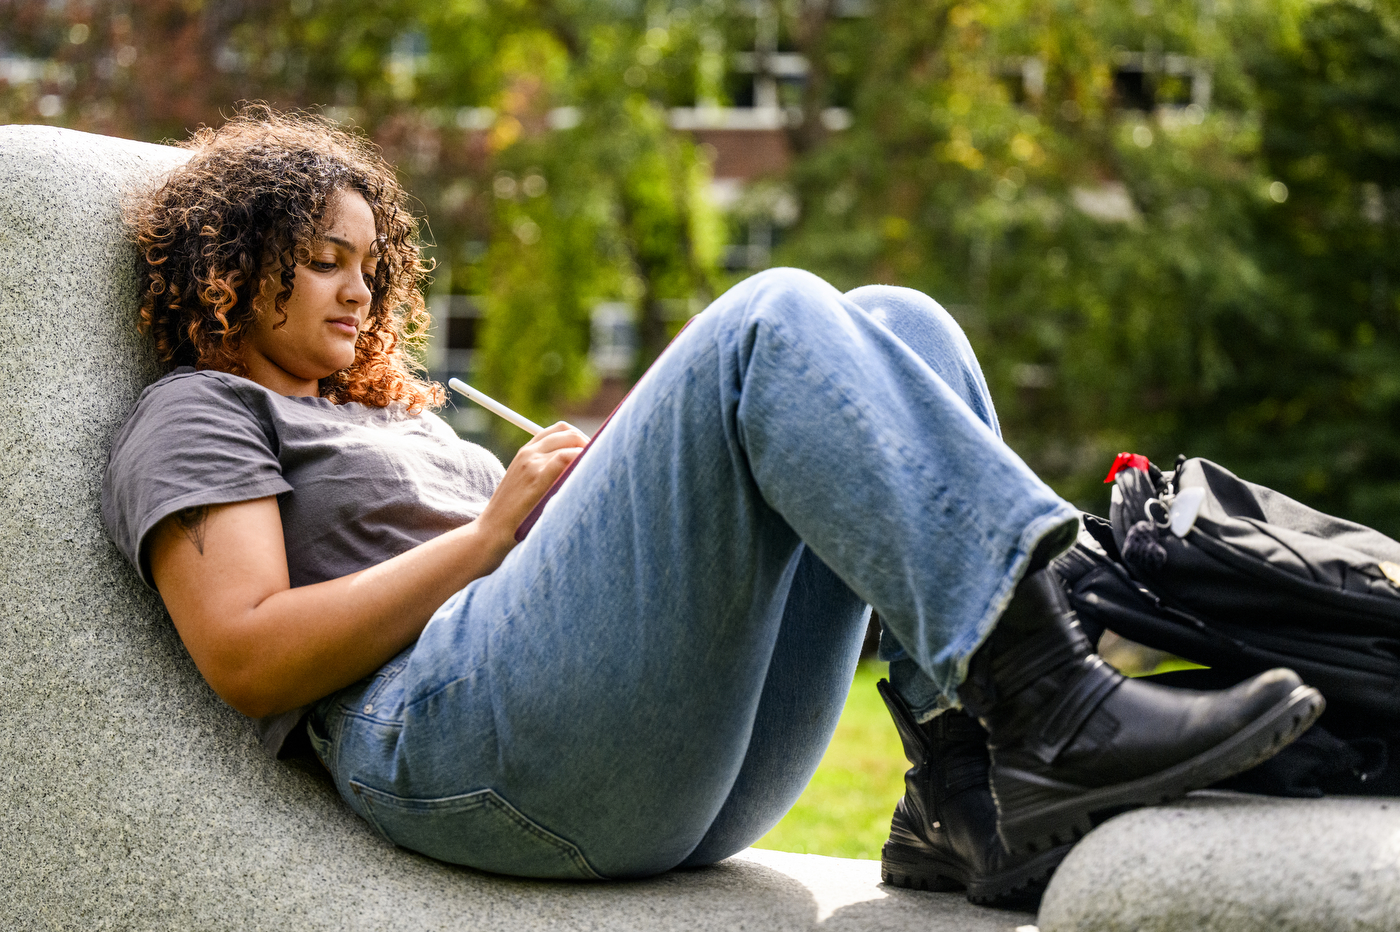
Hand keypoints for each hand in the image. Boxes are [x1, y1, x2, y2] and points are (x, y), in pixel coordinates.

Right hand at [474, 421, 588, 551]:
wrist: (490, 534)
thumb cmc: (513, 517)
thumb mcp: (527, 486)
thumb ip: (547, 472)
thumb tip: (582, 468)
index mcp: (526, 452)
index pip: (560, 430)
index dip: (581, 438)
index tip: (593, 454)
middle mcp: (529, 453)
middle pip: (569, 433)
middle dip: (589, 444)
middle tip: (601, 463)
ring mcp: (532, 464)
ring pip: (571, 443)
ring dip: (590, 454)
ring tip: (598, 472)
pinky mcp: (537, 478)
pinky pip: (567, 458)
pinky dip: (583, 461)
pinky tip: (589, 478)